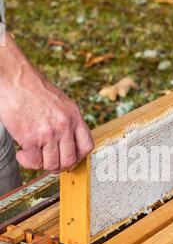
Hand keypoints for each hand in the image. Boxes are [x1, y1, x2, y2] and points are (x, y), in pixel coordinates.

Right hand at [0, 33, 93, 171]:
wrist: (14, 78)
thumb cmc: (33, 88)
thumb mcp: (60, 102)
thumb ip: (67, 121)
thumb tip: (68, 141)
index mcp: (74, 116)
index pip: (87, 146)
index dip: (78, 156)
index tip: (69, 157)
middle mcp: (64, 125)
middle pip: (70, 160)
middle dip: (60, 165)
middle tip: (49, 161)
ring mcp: (48, 133)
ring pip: (52, 164)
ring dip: (42, 164)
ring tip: (33, 155)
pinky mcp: (30, 138)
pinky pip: (35, 162)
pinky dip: (28, 162)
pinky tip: (23, 153)